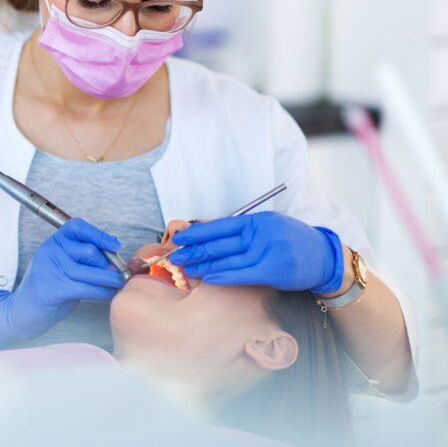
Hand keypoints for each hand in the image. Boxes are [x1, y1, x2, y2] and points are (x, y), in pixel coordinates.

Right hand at [0, 219, 123, 348]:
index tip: (115, 245)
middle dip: (107, 264)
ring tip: (117, 285)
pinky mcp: (53, 289)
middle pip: (89, 250)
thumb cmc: (49, 289)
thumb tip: (113, 260)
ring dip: (110, 280)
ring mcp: (50, 269)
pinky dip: (102, 292)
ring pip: (91, 271)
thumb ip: (82, 259)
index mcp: (53, 242)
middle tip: (116, 275)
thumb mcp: (63, 266)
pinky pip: (87, 288)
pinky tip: (108, 295)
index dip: (99, 234)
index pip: (77, 227)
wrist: (23, 311)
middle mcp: (50, 251)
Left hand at [168, 211, 344, 292]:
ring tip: (186, 268)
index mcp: (257, 220)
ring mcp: (269, 251)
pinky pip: (242, 274)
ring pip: (228, 260)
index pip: (219, 225)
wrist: (323, 256)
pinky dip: (223, 276)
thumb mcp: (265, 227)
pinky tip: (208, 278)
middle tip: (175, 256)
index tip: (179, 238)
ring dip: (204, 265)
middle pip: (220, 243)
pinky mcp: (274, 269)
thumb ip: (239, 230)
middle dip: (194, 250)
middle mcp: (261, 232)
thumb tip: (205, 232)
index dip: (196, 232)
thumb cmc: (289, 241)